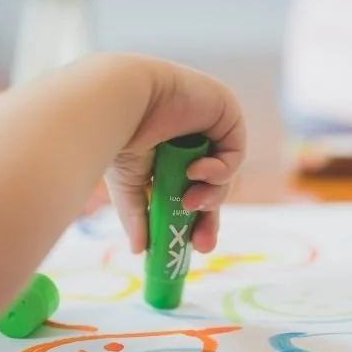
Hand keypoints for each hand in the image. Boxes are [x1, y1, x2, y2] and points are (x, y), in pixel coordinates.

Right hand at [104, 58, 245, 253]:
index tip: (192, 247)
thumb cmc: (117, 135)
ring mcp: (209, 124)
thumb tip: (139, 250)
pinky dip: (220, 170)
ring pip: (224, 175)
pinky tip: (198, 171)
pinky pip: (234, 154)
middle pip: (213, 187)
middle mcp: (191, 138)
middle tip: (201, 244)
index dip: (195, 220)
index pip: (191, 191)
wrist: (120, 100)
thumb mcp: (128, 187)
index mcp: (169, 153)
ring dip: (212, 195)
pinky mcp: (225, 112)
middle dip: (209, 217)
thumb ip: (138, 216)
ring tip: (190, 202)